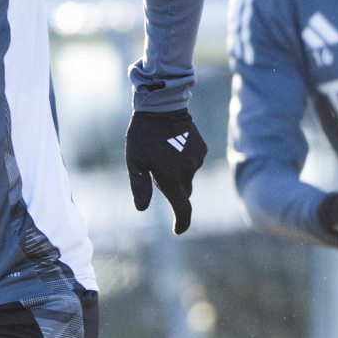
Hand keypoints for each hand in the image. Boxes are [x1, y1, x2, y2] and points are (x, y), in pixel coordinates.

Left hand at [125, 109, 207, 233]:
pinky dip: (183, 161)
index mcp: (171, 178)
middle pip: (183, 192)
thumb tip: (141, 209)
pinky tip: (172, 145)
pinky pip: (192, 162)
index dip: (181, 222)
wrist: (162, 107)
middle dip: (172, 189)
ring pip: (187, 176)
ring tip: (162, 152)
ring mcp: (197, 159)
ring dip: (177, 172)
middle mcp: (188, 171)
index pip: (182, 208)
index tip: (178, 230)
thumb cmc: (142, 136)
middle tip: (155, 171)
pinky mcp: (202, 149)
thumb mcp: (135, 163)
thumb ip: (140, 187)